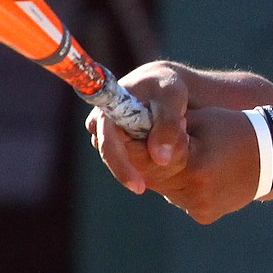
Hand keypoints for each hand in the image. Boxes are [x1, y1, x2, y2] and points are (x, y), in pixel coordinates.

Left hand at [85, 62, 262, 221]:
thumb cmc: (236, 129)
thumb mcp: (200, 120)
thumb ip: (166, 128)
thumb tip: (134, 129)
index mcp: (193, 163)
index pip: (143, 158)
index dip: (129, 146)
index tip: (121, 133)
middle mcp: (194, 191)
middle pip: (150, 177)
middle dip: (143, 159)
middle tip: (141, 141)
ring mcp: (200, 207)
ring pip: (163, 189)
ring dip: (162, 173)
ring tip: (177, 154)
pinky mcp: (205, 215)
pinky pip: (179, 198)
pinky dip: (180, 185)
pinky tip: (198, 171)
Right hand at [86, 61, 190, 193]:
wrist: (162, 84)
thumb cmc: (166, 88)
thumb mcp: (172, 100)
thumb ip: (168, 126)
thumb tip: (160, 160)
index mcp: (108, 107)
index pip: (109, 143)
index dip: (122, 166)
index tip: (139, 187)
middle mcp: (99, 121)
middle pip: (112, 156)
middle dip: (134, 168)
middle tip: (154, 180)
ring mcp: (104, 132)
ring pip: (120, 158)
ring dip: (142, 161)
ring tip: (172, 144)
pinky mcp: (113, 140)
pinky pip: (126, 158)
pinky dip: (143, 160)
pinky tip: (162, 152)